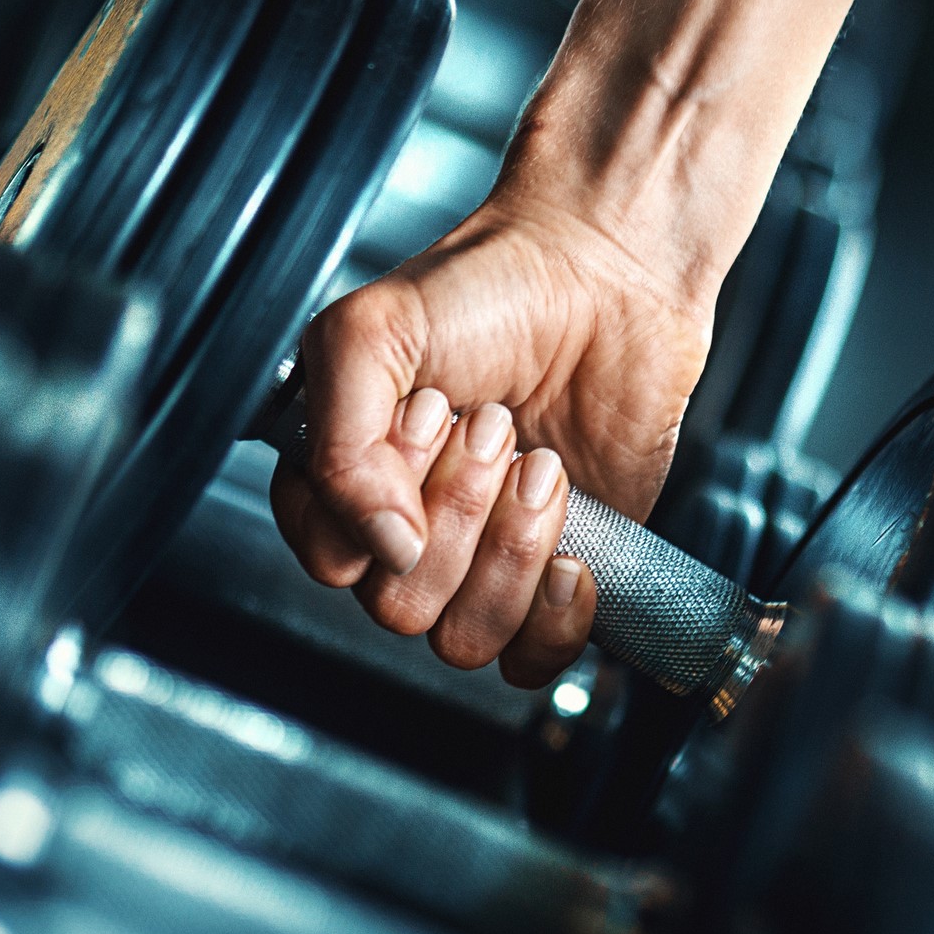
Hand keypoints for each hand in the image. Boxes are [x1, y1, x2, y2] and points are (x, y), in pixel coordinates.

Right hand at [269, 191, 712, 686]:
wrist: (606, 273)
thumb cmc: (488, 287)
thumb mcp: (371, 333)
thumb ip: (338, 443)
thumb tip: (382, 546)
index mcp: (344, 477)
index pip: (327, 556)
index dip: (377, 504)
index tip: (423, 418)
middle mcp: (405, 528)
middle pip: (398, 603)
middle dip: (457, 512)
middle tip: (492, 425)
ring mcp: (480, 558)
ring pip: (464, 637)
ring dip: (509, 550)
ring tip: (539, 463)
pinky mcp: (552, 575)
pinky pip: (532, 660)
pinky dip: (553, 617)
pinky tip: (571, 549)